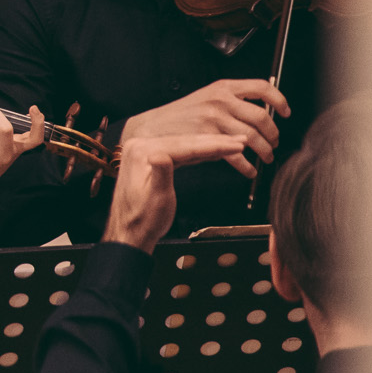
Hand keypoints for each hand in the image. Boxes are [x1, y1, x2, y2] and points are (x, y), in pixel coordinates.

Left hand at [102, 133, 249, 250]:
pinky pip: (178, 153)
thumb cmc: (143, 219)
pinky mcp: (149, 159)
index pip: (185, 146)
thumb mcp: (156, 198)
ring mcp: (144, 151)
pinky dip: (197, 153)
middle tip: (241, 141)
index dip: (213, 145)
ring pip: (184, 146)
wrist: (130, 231)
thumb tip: (161, 154)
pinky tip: (212, 151)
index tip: (236, 146)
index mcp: (141, 152)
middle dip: (215, 142)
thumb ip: (160, 174)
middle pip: (185, 142)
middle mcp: (140, 146)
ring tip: (234, 144)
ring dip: (209, 145)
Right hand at [119, 79, 287, 168]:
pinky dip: (246, 166)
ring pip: (253, 138)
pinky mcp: (208, 138)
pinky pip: (236, 154)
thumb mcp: (204, 98)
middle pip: (262, 117)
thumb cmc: (178, 116)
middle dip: (273, 134)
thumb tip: (258, 118)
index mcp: (222, 88)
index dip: (279, 100)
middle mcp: (220, 101)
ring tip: (265, 158)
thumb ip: (230, 103)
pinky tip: (248, 170)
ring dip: (264, 152)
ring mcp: (214, 119)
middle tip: (274, 143)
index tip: (285, 112)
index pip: (261, 88)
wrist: (150, 127)